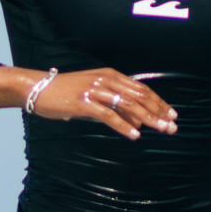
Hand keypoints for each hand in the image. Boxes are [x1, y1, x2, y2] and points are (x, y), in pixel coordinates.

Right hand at [0, 66, 177, 138]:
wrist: (38, 89)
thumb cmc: (65, 93)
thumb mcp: (94, 95)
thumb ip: (114, 106)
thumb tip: (136, 123)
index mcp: (111, 76)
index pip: (141, 89)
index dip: (158, 102)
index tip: (172, 114)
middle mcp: (106, 80)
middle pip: (139, 96)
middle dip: (158, 111)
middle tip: (172, 125)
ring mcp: (95, 91)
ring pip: (128, 105)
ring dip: (147, 118)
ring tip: (161, 130)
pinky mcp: (84, 103)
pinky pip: (109, 116)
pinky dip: (124, 126)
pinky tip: (135, 135)